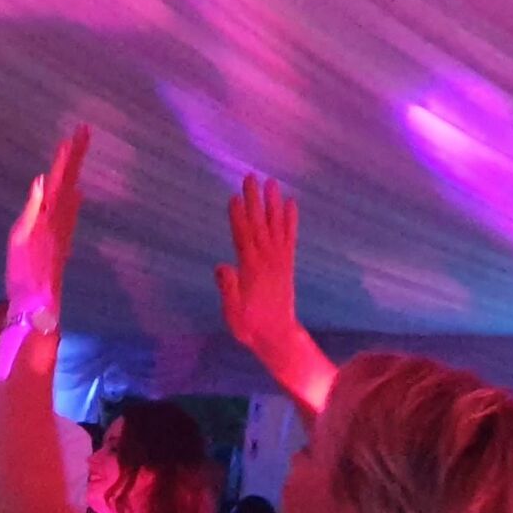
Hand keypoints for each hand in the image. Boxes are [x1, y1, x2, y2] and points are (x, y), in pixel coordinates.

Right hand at [7, 125, 90, 319]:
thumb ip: (32, 208)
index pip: (60, 178)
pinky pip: (71, 211)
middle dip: (77, 156)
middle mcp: (61, 219)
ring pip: (72, 193)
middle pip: (70, 180)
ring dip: (75, 171)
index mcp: (49, 215)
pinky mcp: (63, 241)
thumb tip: (42, 180)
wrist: (38, 302)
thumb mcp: (19, 237)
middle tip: (85, 131)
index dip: (66, 157)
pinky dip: (73, 195)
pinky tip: (76, 194)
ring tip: (79, 152)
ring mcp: (64, 230)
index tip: (74, 135)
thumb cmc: (23, 272)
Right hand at [215, 174, 300, 355]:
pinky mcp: (287, 263)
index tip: (234, 196)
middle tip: (251, 177)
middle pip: (259, 224)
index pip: (243, 236)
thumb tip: (221, 267)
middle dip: (255, 200)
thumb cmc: (250, 325)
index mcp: (251, 269)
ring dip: (273, 203)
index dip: (238, 216)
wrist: (277, 335)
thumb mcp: (233, 312)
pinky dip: (291, 220)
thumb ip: (228, 289)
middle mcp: (267, 259)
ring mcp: (279, 260)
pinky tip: (291, 203)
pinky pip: (290, 237)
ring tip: (272, 182)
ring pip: (275, 225)